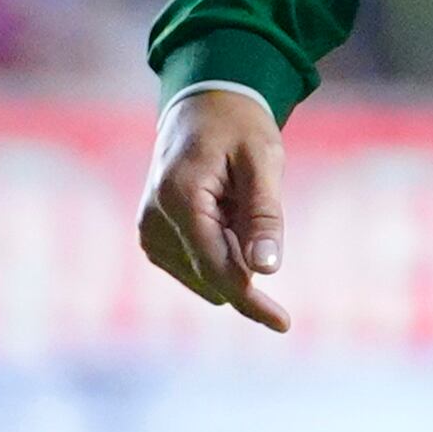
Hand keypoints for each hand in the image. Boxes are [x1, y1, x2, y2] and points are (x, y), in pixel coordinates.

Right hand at [137, 87, 291, 332]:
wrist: (203, 108)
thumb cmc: (239, 128)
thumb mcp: (264, 161)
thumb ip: (264, 216)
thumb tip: (265, 270)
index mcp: (178, 199)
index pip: (216, 266)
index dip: (250, 298)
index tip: (282, 323)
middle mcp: (153, 222)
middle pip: (212, 275)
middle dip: (247, 263)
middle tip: (254, 206)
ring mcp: (149, 233)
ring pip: (206, 275)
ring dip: (234, 254)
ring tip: (233, 201)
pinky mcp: (153, 239)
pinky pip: (198, 266)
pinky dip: (221, 250)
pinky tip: (224, 213)